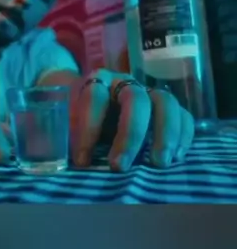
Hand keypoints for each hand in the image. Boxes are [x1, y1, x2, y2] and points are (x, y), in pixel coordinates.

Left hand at [69, 69, 194, 170]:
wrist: (87, 98)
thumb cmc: (75, 114)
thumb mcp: (65, 121)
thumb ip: (68, 138)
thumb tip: (75, 167)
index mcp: (96, 81)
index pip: (94, 99)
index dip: (88, 130)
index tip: (82, 161)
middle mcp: (124, 82)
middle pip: (135, 100)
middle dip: (130, 135)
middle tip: (121, 167)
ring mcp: (148, 91)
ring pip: (165, 103)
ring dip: (165, 134)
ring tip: (159, 164)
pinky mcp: (165, 106)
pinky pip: (183, 115)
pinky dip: (183, 135)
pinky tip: (176, 158)